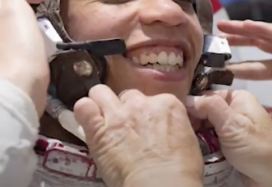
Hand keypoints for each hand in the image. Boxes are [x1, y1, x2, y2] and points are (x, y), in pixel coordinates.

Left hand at [74, 86, 202, 186]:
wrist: (161, 184)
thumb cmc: (179, 170)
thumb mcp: (188, 138)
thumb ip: (174, 125)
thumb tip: (168, 129)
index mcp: (167, 104)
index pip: (152, 98)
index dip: (147, 112)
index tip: (147, 125)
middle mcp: (142, 103)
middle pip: (127, 95)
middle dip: (125, 108)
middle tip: (125, 125)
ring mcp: (118, 114)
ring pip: (101, 92)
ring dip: (101, 103)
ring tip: (102, 118)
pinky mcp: (98, 129)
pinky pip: (83, 107)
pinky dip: (84, 111)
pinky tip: (87, 120)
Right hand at [185, 89, 271, 185]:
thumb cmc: (261, 151)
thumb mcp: (234, 126)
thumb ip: (210, 108)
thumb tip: (187, 98)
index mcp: (237, 98)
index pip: (205, 94)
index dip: (189, 104)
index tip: (176, 116)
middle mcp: (234, 111)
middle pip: (202, 112)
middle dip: (192, 123)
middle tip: (181, 134)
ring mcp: (231, 129)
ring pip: (203, 129)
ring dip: (196, 137)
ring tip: (186, 144)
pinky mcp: (228, 146)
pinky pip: (209, 142)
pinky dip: (202, 147)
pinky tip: (193, 152)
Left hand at [218, 20, 271, 137]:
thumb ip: (267, 112)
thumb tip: (245, 113)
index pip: (257, 66)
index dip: (238, 64)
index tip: (218, 65)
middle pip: (260, 45)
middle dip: (239, 41)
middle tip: (217, 38)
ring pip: (269, 36)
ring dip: (248, 30)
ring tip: (228, 27)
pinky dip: (266, 29)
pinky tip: (248, 26)